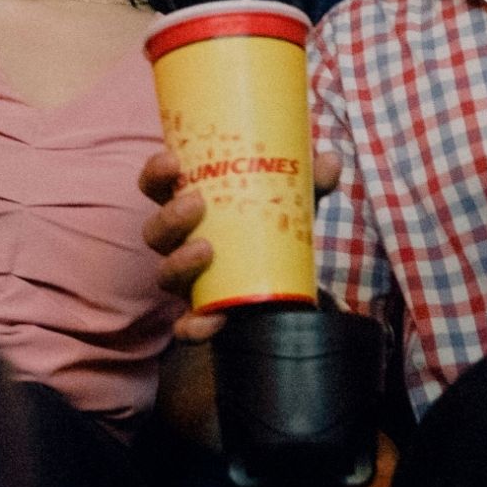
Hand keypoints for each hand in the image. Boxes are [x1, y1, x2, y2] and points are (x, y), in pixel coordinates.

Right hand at [141, 147, 343, 343]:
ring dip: (179, 262)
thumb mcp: (293, 200)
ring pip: (166, 274)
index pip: (159, 187)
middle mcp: (180, 243)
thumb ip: (310, 182)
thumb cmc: (275, 225)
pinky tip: (213, 320)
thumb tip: (330, 160)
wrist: (287, 277)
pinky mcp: (203, 313)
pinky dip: (194, 326)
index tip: (171, 160)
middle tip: (195, 202)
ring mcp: (189, 280)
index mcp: (191, 207)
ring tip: (205, 249)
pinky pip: (187, 326)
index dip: (156, 174)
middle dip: (169, 217)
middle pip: (156, 232)